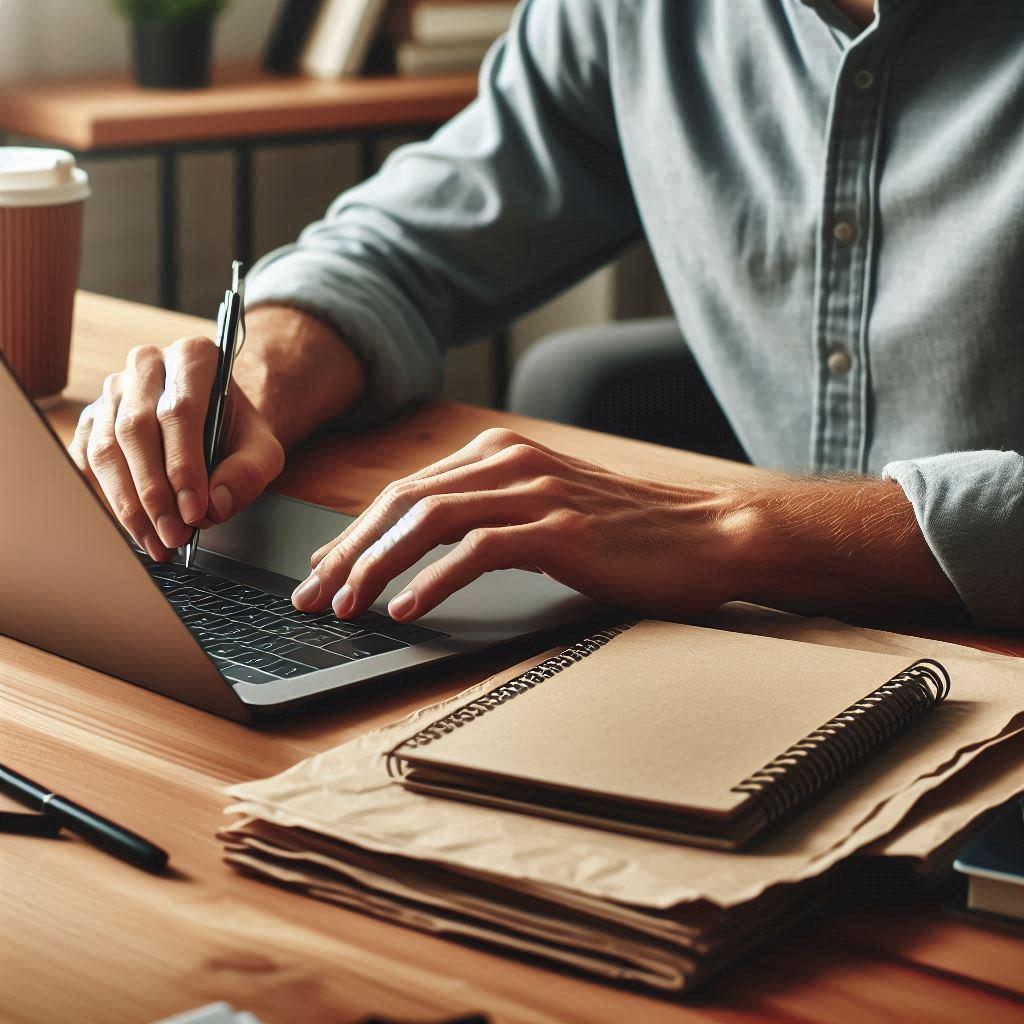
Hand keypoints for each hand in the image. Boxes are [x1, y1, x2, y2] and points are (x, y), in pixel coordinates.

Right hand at [70, 337, 284, 560]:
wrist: (216, 420)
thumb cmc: (237, 431)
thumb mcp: (263, 447)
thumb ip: (251, 471)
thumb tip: (217, 503)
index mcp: (192, 357)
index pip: (179, 411)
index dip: (184, 466)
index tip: (194, 510)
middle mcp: (147, 366)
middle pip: (136, 430)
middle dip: (154, 492)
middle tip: (173, 534)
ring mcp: (113, 391)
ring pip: (106, 448)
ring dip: (128, 503)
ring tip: (156, 541)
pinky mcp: (91, 420)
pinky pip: (85, 462)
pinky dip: (105, 499)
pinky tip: (130, 528)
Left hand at [290, 428, 746, 621]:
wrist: (708, 533)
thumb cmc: (629, 533)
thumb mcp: (549, 511)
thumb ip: (491, 516)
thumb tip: (426, 556)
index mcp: (502, 454)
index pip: (407, 490)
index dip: (357, 531)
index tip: (324, 568)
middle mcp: (511, 462)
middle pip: (403, 502)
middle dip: (349, 551)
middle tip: (314, 595)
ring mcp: (535, 492)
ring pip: (429, 521)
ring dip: (377, 565)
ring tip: (346, 605)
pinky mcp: (560, 528)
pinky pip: (478, 550)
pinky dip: (434, 579)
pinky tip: (408, 608)